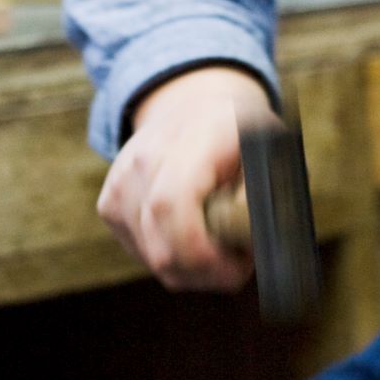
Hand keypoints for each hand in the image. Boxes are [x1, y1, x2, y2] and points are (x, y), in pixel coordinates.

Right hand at [97, 65, 274, 290]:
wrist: (193, 106)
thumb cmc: (240, 135)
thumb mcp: (271, 152)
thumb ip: (262, 197)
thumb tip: (248, 241)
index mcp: (190, 139)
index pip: (170, 205)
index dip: (200, 251)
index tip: (240, 265)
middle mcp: (143, 159)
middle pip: (162, 247)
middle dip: (209, 272)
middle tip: (243, 261)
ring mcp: (119, 183)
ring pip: (155, 259)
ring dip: (195, 268)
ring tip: (223, 241)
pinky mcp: (109, 205)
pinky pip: (144, 254)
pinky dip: (175, 258)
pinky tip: (194, 234)